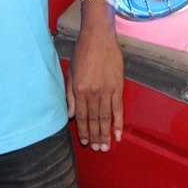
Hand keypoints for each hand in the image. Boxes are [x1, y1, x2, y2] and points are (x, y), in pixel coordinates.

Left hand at [66, 27, 123, 151]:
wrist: (98, 37)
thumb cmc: (82, 53)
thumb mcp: (70, 73)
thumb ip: (69, 95)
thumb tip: (69, 115)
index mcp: (79, 90)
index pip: (80, 116)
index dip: (83, 131)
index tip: (85, 142)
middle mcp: (93, 93)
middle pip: (94, 120)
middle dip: (95, 137)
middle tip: (98, 149)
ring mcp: (106, 91)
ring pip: (106, 118)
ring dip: (106, 134)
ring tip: (106, 147)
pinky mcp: (117, 87)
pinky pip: (118, 109)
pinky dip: (119, 123)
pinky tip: (119, 134)